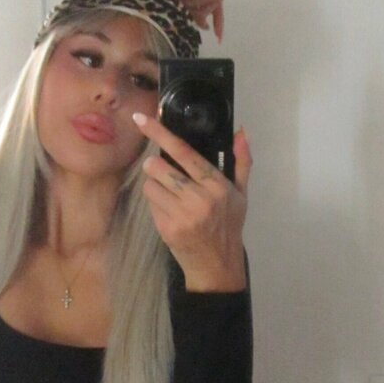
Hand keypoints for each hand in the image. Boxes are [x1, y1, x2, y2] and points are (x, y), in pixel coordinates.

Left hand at [131, 112, 250, 290]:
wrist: (217, 264)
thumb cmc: (228, 225)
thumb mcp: (241, 194)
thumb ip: (241, 161)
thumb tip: (242, 131)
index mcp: (217, 185)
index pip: (184, 152)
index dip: (160, 133)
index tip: (141, 119)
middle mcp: (199, 199)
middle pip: (159, 167)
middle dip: (155, 166)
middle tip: (162, 171)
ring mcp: (182, 215)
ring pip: (150, 185)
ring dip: (155, 186)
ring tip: (170, 196)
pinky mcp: (167, 228)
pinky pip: (150, 204)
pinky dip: (156, 204)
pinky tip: (170, 212)